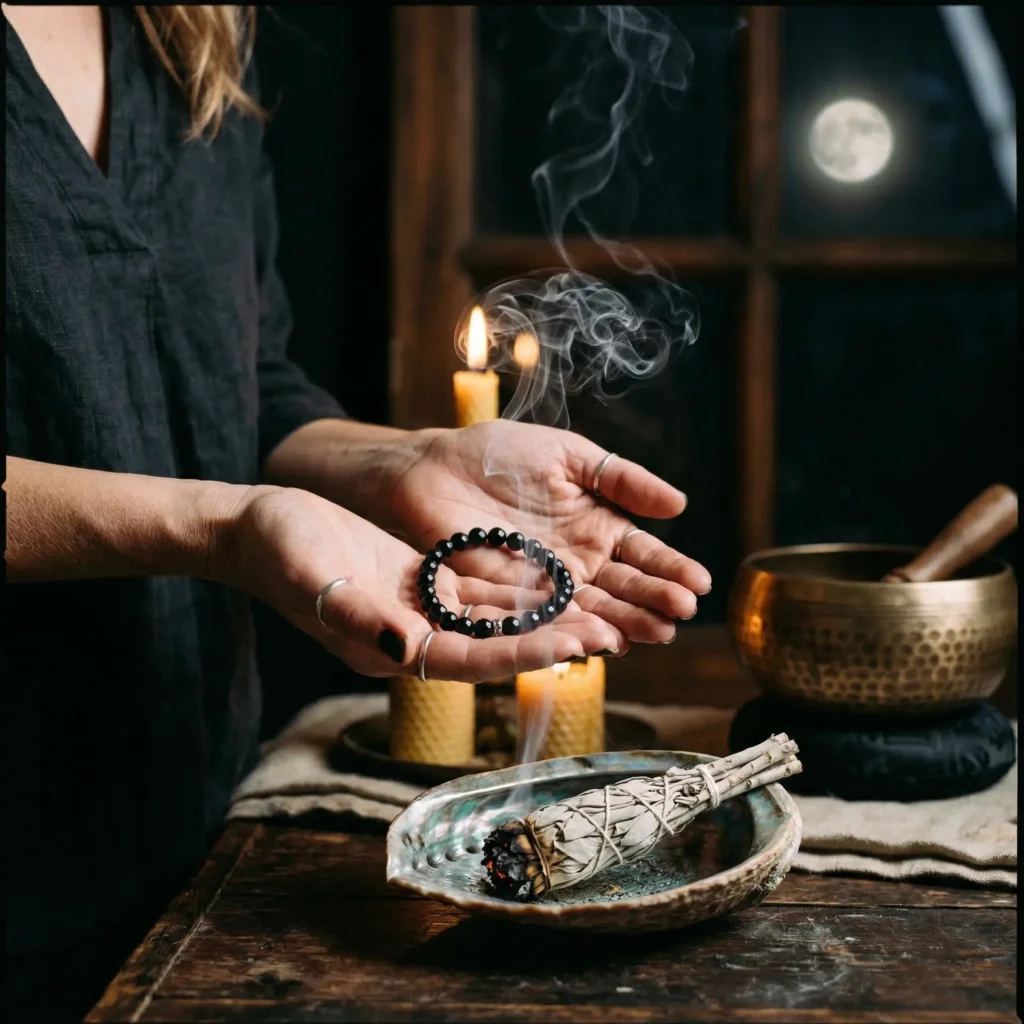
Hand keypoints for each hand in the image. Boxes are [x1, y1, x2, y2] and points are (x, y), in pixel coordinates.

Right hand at [220, 486, 621, 681]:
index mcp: (391, 650)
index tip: (573, 646)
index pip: (471, 659)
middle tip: (614, 633)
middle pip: (496, 642)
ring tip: (602, 610)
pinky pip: (482, 587)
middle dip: (553, 639)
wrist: (261, 529)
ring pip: (497, 616)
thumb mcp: (317, 583)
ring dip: (547, 614)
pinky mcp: (424, 579)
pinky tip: (560, 576)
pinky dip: (519, 585)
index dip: (523, 653)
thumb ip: (361, 619)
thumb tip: (406, 650)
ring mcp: (421, 609)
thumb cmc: (281, 555)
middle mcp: (415, 636)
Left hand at [390, 421, 711, 644]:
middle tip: (682, 612)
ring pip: (594, 610)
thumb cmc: (499, 455)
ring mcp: (547, 585)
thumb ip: (619, 478)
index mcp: (597, 525)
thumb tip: (680, 504)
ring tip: (656, 632)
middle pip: (624, 588)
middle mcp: (579, 561)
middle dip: (655, 600)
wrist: (431, 470)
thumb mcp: (567, 455)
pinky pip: (549, 621)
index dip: (671, 569)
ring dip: (626, 622)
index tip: (699, 584)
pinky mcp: (513, 603)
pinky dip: (576, 631)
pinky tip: (604, 641)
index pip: (642, 553)